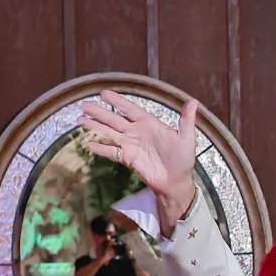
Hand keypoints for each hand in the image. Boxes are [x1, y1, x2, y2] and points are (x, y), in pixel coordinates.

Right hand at [79, 90, 199, 232]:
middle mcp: (136, 132)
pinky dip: (101, 149)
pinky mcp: (128, 159)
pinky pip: (112, 152)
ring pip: (109, 133)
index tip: (104, 93)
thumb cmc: (182, 159)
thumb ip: (187, 120)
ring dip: (95, 127)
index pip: (130, 109)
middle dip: (99, 112)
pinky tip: (88, 144)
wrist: (177, 182)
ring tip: (81, 120)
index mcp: (149, 124)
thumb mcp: (187, 138)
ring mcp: (130, 145)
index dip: (118, 101)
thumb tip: (194, 102)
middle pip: (114, 119)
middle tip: (84, 105)